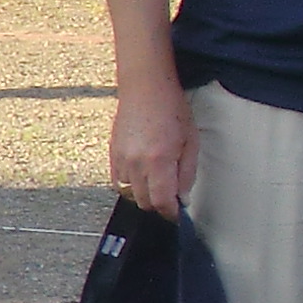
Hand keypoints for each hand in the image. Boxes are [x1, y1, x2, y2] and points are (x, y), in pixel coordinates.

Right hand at [107, 81, 198, 216]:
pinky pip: (118, 181)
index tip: (178, 214)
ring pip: (129, 193)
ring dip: (144, 195)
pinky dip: (130, 184)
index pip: (161, 201)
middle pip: (144, 201)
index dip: (171, 212)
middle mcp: (136, 163)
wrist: (145, 88)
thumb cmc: (172, 110)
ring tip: (158, 184)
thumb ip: (187, 173)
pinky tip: (143, 175)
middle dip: (159, 204)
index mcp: (158, 161)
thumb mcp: (191, 142)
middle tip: (171, 198)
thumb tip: (182, 197)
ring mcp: (120, 159)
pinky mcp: (112, 154)